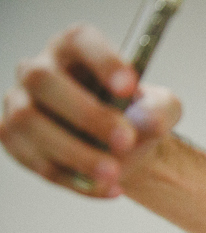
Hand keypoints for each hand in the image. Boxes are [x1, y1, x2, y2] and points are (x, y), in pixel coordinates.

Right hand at [1, 24, 180, 197]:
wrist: (123, 149)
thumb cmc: (135, 117)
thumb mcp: (161, 109)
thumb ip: (160, 110)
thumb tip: (147, 122)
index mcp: (75, 49)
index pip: (80, 41)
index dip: (102, 61)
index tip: (129, 86)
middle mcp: (39, 70)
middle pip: (43, 80)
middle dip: (86, 113)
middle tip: (126, 140)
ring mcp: (19, 103)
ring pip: (28, 123)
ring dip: (74, 152)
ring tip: (113, 173)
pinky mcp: (14, 139)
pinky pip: (35, 161)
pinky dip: (74, 180)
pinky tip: (107, 188)